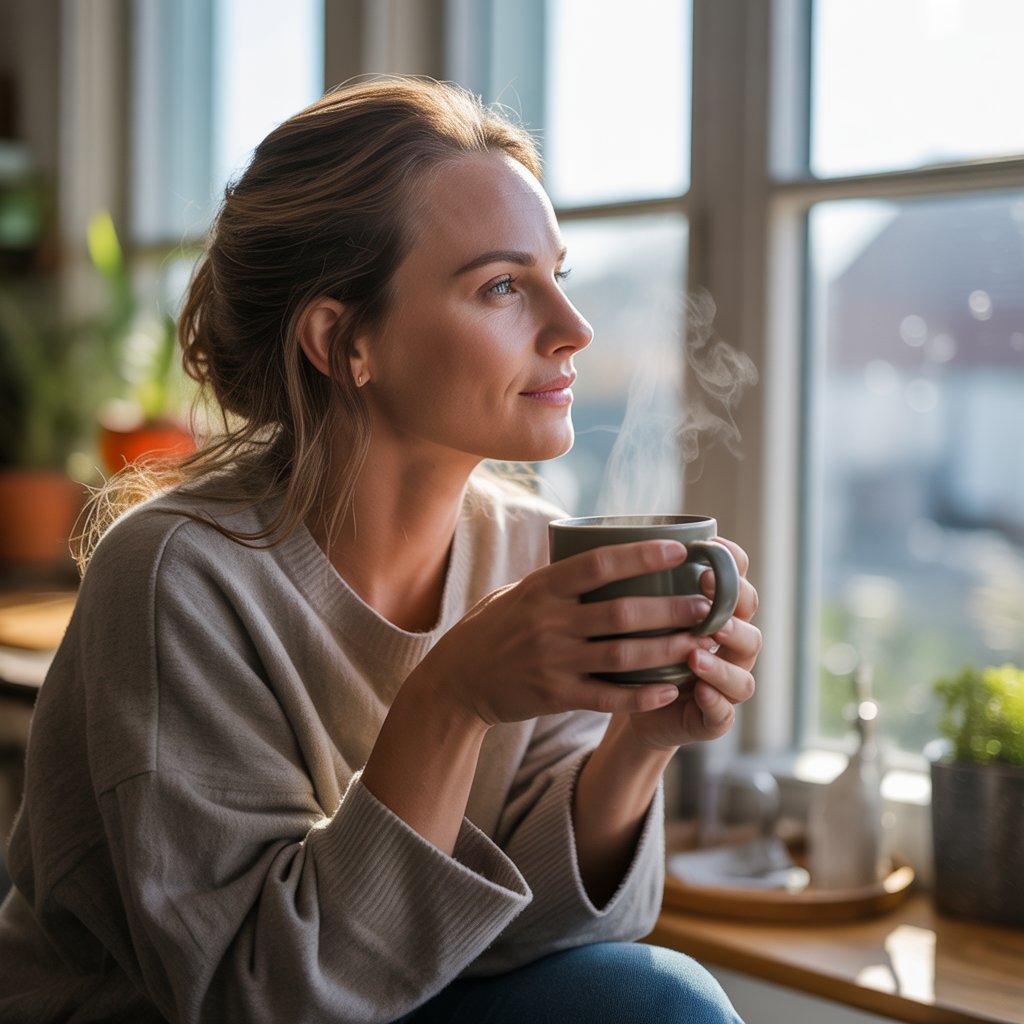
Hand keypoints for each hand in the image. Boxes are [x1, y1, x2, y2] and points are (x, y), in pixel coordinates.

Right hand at [408, 540, 717, 727]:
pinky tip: (669, 690)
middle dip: (670, 608)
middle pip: (621, 612)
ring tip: (701, 643)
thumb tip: (610, 556)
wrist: (457, 681)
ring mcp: (551, 661)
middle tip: (707, 604)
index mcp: (542, 588)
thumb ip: (560, 579)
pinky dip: (639, 696)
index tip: (681, 551)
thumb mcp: (518, 592)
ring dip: (666, 650)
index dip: (642, 555)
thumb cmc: (493, 628)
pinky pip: (606, 698)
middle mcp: (548, 622)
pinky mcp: (554, 696)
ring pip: (622, 656)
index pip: (598, 564)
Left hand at [617, 536, 761, 750]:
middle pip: (749, 620)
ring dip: (722, 658)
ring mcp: (726, 682)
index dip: (732, 561)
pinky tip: (698, 689)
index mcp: (715, 610)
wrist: (624, 703)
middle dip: (732, 604)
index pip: (739, 579)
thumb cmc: (630, 644)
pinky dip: (714, 700)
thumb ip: (637, 578)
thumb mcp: (631, 608)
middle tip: (704, 591)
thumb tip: (616, 528)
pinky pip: (723, 712)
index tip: (711, 544)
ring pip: (743, 668)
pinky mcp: (712, 717)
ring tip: (697, 650)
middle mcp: (729, 644)